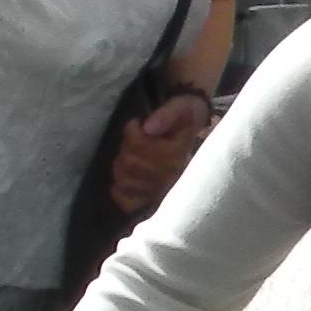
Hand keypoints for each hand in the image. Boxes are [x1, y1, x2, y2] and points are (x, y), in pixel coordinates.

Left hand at [103, 90, 214, 219]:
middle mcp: (170, 178)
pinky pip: (126, 202)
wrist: (190, 133)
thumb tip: (148, 127)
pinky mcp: (150, 202)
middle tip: (135, 141)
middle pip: (128, 163)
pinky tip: (126, 179)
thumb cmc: (183, 119)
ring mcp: (160, 192)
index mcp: (177, 156)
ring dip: (121, 166)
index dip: (132, 130)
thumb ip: (166, 115)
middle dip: (126, 148)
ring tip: (131, 157)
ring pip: (124, 180)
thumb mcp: (180, 108)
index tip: (140, 124)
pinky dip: (120, 190)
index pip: (138, 146)